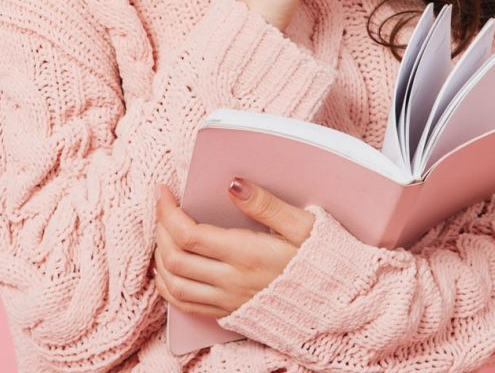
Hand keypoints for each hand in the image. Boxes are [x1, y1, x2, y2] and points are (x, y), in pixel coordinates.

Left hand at [150, 178, 315, 317]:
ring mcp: (228, 300)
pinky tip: (166, 270)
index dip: (167, 211)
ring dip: (160, 257)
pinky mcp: (229, 312)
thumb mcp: (301, 224)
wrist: (334, 300)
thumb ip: (265, 203)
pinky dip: (167, 287)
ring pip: (175, 284)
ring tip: (162, 232)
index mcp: (246, 254)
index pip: (189, 234)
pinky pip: (186, 306)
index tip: (161, 192)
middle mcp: (231, 280)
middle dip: (160, 229)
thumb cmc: (318, 258)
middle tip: (161, 207)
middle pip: (175, 258)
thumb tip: (234, 183)